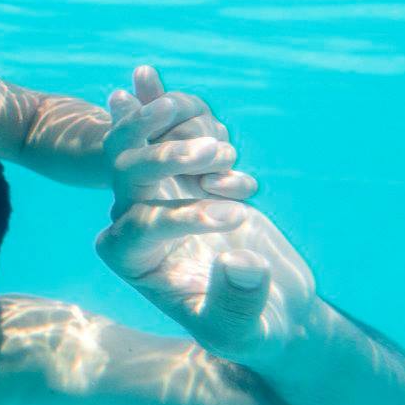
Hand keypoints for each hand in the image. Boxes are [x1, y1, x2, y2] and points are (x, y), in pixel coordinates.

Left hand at [95, 71, 316, 367]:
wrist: (275, 310)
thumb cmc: (254, 330)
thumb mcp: (245, 329)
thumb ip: (236, 301)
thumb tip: (236, 264)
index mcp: (135, 264)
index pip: (139, 227)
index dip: (180, 217)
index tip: (236, 219)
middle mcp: (134, 226)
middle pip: (129, 179)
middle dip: (163, 157)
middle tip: (215, 150)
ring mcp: (156, 198)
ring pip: (145, 150)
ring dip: (153, 119)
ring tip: (147, 81)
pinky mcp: (182, 180)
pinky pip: (167, 139)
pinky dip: (160, 108)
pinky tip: (145, 73)